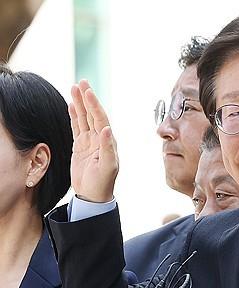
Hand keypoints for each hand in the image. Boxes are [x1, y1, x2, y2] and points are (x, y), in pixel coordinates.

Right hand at [69, 80, 117, 201]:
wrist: (93, 195)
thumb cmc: (103, 182)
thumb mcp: (108, 166)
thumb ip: (108, 147)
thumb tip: (107, 129)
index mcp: (109, 141)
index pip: (101, 119)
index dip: (94, 105)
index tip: (88, 92)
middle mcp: (100, 138)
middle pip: (92, 114)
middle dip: (87, 98)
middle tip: (81, 82)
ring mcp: (90, 142)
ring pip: (84, 118)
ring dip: (80, 104)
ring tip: (74, 88)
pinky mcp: (81, 146)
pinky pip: (77, 127)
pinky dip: (75, 116)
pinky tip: (72, 106)